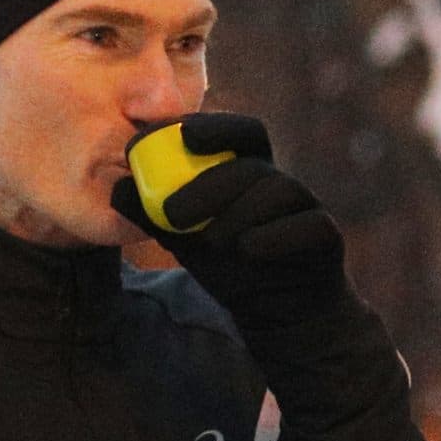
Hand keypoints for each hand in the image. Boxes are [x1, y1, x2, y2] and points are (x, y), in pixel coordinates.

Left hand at [111, 113, 365, 345]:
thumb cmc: (230, 266)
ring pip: (276, 192)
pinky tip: (249, 251)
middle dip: (210, 182)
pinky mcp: (325, 235)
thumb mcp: (183, 239)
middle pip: (250, 163)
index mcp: (247, 171)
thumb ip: (152, 214)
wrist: (277, 313)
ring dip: (236, 215)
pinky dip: (275, 236)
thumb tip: (116, 190)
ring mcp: (306, 206)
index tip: (179, 134)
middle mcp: (279, 182)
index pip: (235, 133)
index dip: (211, 127)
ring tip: (210, 244)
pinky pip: (307, 225)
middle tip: (173, 211)